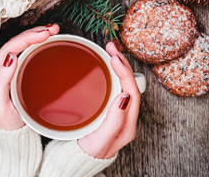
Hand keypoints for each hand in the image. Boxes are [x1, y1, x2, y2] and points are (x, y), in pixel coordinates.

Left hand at [0, 24, 59, 129]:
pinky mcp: (13, 72)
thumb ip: (0, 83)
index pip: (8, 49)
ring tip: (51, 30)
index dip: (26, 38)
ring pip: (19, 46)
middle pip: (14, 44)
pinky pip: (23, 53)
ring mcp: (4, 69)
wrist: (9, 135)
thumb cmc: (4, 123)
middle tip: (52, 29)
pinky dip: (35, 44)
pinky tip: (44, 40)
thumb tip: (10, 58)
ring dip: (35, 36)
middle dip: (33, 33)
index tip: (44, 34)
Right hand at [77, 42, 140, 158]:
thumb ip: (113, 121)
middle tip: (110, 47)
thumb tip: (123, 96)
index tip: (113, 57)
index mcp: (127, 124)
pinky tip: (103, 66)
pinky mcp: (107, 110)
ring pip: (123, 84)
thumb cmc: (86, 153)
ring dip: (117, 66)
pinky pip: (114, 86)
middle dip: (122, 63)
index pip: (132, 92)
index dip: (124, 72)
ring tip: (109, 50)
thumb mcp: (99, 140)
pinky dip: (110, 73)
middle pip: (130, 84)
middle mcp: (125, 117)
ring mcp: (117, 113)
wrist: (75, 161)